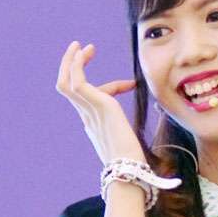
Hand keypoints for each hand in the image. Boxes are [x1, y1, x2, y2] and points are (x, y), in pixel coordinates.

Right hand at [56, 41, 145, 164]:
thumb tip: (151, 126)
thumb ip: (134, 133)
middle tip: (81, 49)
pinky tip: (88, 52)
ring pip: (66, 82)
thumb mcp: (132, 144)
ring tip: (83, 46)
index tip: (131, 84)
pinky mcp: (97, 105)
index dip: (111, 87)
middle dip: (72, 67)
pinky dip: (78, 64)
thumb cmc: (134, 163)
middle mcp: (87, 117)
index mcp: (94, 125)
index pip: (94, 101)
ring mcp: (89, 111)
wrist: (130, 171)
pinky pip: (78, 81)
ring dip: (72, 61)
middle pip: (67, 87)